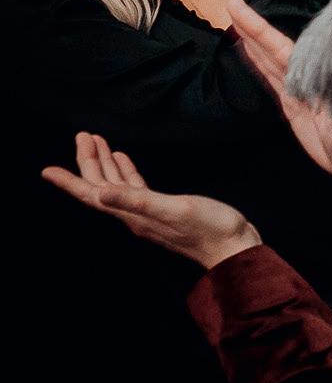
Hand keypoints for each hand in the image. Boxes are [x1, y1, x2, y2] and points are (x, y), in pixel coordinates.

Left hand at [42, 132, 261, 270]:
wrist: (234, 247)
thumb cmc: (210, 229)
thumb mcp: (174, 210)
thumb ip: (138, 201)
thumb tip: (102, 194)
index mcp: (132, 214)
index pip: (93, 195)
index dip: (69, 182)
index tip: (46, 170)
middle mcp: (134, 214)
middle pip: (101, 186)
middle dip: (88, 161)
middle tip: (82, 136)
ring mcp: (148, 211)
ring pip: (116, 184)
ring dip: (104, 163)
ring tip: (96, 141)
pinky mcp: (163, 208)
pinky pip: (135, 186)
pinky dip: (125, 170)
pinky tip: (123, 159)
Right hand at [229, 0, 331, 179]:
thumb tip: (328, 97)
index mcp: (314, 80)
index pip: (281, 49)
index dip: (261, 30)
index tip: (241, 10)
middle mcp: (305, 81)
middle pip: (273, 49)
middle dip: (254, 28)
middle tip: (233, 5)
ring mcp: (298, 91)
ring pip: (271, 60)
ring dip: (254, 42)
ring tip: (236, 21)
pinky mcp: (294, 105)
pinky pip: (272, 79)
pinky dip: (259, 63)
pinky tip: (249, 52)